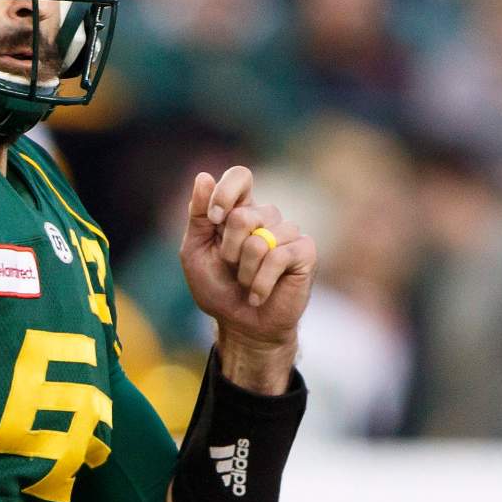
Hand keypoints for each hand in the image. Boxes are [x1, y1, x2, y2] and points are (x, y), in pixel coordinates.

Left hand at [179, 165, 315, 350]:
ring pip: (259, 241)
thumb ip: (198, 215)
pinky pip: (279, 257)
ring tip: (247, 284)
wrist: (241, 326)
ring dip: (244, 272)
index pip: (240, 176)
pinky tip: (259, 295)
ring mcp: (288, 233)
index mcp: (240, 210)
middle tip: (231, 268)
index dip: (225, 192)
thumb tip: (203, 175)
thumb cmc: (218, 288)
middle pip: (244, 214)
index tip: (214, 219)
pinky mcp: (305, 252)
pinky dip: (261, 283)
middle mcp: (266, 217)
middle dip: (228, 250)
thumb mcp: (196, 251)